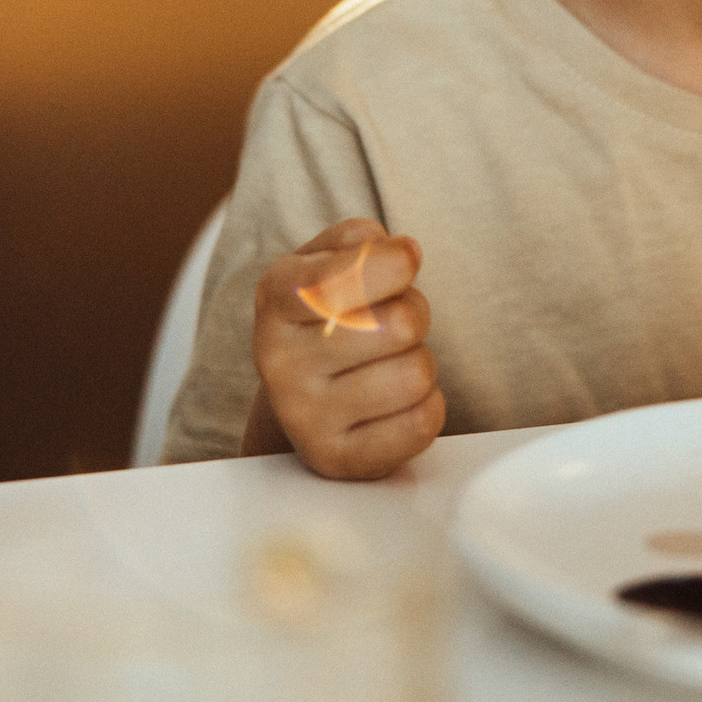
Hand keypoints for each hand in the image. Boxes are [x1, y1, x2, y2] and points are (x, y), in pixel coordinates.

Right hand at [242, 218, 444, 478]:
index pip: (342, 278)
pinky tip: (394, 401)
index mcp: (275, 299)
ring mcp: (304, 417)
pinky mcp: (335, 460)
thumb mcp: (327, 259)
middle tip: (389, 321)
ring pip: (416, 375)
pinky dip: (426, 405)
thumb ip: (361, 241)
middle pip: (400, 325)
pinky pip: (421, 424)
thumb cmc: (326, 313)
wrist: (299, 390)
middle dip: (413, 312)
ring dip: (418, 361)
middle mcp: (279, 362)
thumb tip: (400, 254)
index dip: (394, 264)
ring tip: (387, 361)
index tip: (404, 262)